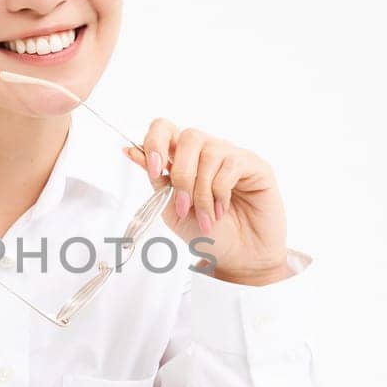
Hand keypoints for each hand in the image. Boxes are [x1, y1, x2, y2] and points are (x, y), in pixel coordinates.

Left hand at [123, 119, 291, 283]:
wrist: (238, 258)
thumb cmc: (208, 235)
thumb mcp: (171, 209)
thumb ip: (157, 180)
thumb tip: (132, 151)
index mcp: (184, 160)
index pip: (166, 128)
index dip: (155, 142)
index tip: (153, 170)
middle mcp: (208, 152)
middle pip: (189, 136)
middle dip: (181, 174)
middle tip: (182, 205)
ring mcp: (232, 156)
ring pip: (209, 153)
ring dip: (201, 191)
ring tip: (205, 217)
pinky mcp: (254, 165)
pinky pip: (230, 165)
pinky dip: (220, 192)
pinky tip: (222, 210)